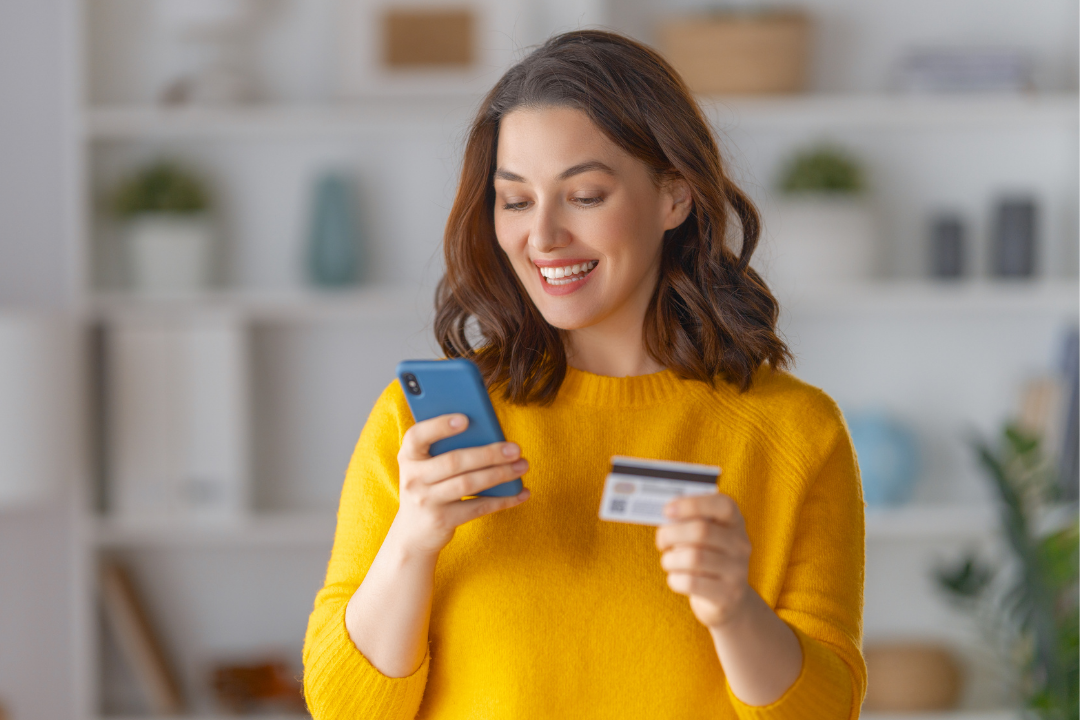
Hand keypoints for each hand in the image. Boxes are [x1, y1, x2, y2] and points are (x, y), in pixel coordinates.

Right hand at [391, 413, 529, 557]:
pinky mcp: (442, 520)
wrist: (412, 533)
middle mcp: (413, 478)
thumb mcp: (426, 466)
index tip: (466, 419)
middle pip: (454, 461)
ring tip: (522, 466)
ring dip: (499, 474)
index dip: (440, 426)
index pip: (417, 436)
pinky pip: (478, 507)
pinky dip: (503, 500)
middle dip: (489, 453)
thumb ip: (445, 448)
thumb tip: (489, 434)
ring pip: (468, 483)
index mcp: (408, 456)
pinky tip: (521, 492)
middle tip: (515, 448)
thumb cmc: (428, 486)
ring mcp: (426, 501)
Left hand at [656, 493, 752, 629]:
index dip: (693, 504)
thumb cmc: (706, 558)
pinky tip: (677, 578)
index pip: (723, 505)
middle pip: (701, 531)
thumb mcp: (703, 536)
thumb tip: (665, 515)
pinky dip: (675, 579)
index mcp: (735, 522)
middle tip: (661, 541)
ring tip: (669, 562)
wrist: (727, 599)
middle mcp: (741, 544)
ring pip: (693, 558)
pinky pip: (691, 582)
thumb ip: (688, 522)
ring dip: (671, 559)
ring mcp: (737, 571)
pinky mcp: (727, 595)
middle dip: (671, 534)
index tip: (667, 510)